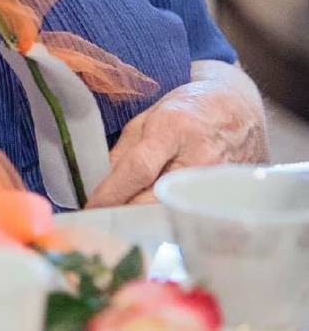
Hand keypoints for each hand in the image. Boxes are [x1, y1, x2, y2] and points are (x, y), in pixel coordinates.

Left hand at [86, 60, 268, 206]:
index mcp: (174, 128)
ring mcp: (216, 181)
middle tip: (101, 219)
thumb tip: (102, 186)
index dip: (112, 191)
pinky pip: (190, 215)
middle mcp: (199, 157)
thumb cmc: (188, 109)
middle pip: (154, 199)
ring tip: (124, 220)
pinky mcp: (225, 197)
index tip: (90, 207)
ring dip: (144, 220)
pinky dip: (168, 219)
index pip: (139, 168)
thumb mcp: (149, 117)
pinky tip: (153, 220)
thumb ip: (124, 152)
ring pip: (171, 213)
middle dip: (124, 211)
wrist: (240, 110)